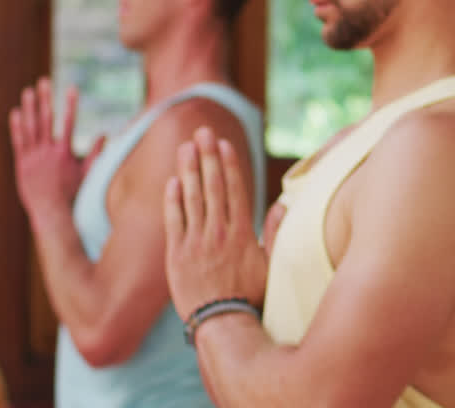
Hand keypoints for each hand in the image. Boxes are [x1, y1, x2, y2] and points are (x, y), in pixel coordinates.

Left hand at [9, 78, 105, 226]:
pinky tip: (15, 112)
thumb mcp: (88, 173)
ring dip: (29, 107)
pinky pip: (18, 141)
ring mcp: (33, 157)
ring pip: (30, 127)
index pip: (68, 122)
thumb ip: (95, 152)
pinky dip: (16, 126)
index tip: (72, 88)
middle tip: (44, 81)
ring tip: (28, 91)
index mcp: (64, 152)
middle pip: (46, 119)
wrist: (51, 212)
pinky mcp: (22, 164)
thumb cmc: (73, 194)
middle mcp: (47, 151)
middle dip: (45, 98)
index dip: (70, 103)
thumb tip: (105, 134)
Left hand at [163, 127, 268, 320]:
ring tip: (185, 147)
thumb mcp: (271, 264)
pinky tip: (172, 181)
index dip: (228, 163)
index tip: (222, 143)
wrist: (221, 323)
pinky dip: (172, 200)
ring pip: (192, 198)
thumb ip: (276, 233)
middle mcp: (218, 233)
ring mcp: (196, 242)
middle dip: (207, 155)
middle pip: (212, 186)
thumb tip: (283, 204)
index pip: (234, 189)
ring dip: (189, 169)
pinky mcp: (176, 255)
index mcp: (242, 233)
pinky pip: (173, 221)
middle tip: (201, 131)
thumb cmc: (250, 295)